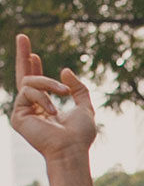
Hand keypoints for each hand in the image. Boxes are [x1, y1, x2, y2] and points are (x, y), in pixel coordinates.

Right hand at [11, 35, 97, 158]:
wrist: (72, 149)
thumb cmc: (80, 135)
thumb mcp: (85, 107)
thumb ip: (78, 89)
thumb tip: (64, 70)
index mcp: (46, 107)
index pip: (37, 84)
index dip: (34, 68)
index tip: (34, 55)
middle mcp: (32, 108)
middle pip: (23, 77)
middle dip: (23, 56)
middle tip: (22, 36)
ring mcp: (22, 111)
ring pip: (29, 81)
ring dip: (49, 84)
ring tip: (63, 93)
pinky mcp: (16, 116)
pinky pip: (27, 92)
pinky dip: (43, 98)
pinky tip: (52, 111)